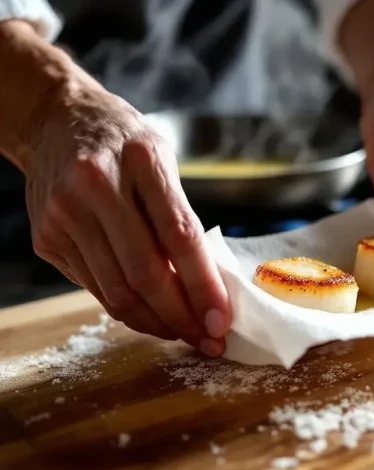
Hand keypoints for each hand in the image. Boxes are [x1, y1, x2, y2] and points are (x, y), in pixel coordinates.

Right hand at [23, 79, 229, 355]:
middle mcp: (96, 186)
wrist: (55, 120)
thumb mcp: (162, 160)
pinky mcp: (47, 237)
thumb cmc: (124, 143)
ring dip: (156, 323)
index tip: (223, 320)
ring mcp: (64, 214)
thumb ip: (180, 216)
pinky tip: (152, 317)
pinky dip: (128, 310)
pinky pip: (95, 288)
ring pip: (117, 291)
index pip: (180, 236)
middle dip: (182, 317)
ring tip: (185, 335)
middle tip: (210, 341)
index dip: (203, 285)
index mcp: (140, 159)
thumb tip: (207, 284)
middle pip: (145, 273)